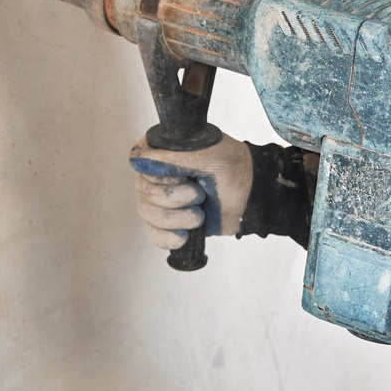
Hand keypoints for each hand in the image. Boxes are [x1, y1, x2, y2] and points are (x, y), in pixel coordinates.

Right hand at [128, 134, 252, 251]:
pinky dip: (167, 237)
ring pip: (147, 213)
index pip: (139, 162)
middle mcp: (158, 176)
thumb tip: (138, 160)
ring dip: (174, 219)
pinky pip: (154, 234)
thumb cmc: (233, 168)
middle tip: (199, 195)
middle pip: (143, 191)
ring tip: (199, 216)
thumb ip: (171, 157)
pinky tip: (185, 236)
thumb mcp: (206, 157)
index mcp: (164, 152)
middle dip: (172, 198)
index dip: (158, 174)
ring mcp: (163, 201)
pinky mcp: (170, 223)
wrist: (252, 195)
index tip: (181, 175)